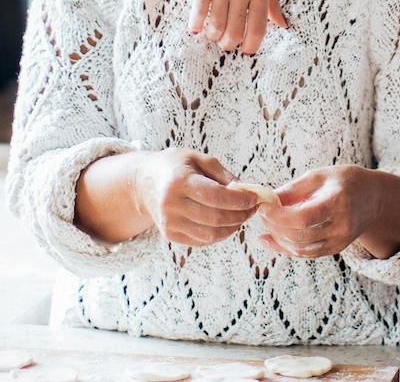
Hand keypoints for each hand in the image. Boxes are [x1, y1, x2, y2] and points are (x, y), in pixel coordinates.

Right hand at [135, 149, 259, 246]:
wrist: (143, 182)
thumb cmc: (174, 166)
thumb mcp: (198, 158)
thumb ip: (223, 175)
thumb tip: (247, 191)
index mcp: (179, 181)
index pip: (216, 196)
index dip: (240, 200)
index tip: (255, 198)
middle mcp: (171, 204)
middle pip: (215, 218)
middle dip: (240, 215)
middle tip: (253, 208)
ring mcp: (169, 223)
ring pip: (211, 234)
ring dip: (233, 227)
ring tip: (242, 215)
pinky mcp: (170, 235)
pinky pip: (202, 241)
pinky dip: (219, 234)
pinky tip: (226, 223)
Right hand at [188, 0, 286, 54]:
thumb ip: (272, 0)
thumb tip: (283, 25)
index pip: (259, 28)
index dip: (252, 45)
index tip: (247, 51)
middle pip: (235, 31)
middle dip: (230, 44)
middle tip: (228, 44)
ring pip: (216, 25)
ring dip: (214, 36)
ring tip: (214, 36)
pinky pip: (199, 10)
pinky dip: (196, 24)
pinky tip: (196, 29)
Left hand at [257, 165, 382, 258]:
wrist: (373, 198)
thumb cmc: (344, 181)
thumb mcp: (319, 176)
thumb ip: (293, 189)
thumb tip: (267, 200)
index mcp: (338, 201)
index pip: (304, 217)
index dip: (279, 216)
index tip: (263, 207)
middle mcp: (342, 225)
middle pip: (300, 235)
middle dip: (275, 226)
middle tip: (262, 214)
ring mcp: (340, 241)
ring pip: (301, 249)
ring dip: (279, 239)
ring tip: (267, 224)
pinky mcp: (336, 249)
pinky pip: (307, 254)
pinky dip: (286, 248)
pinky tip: (271, 239)